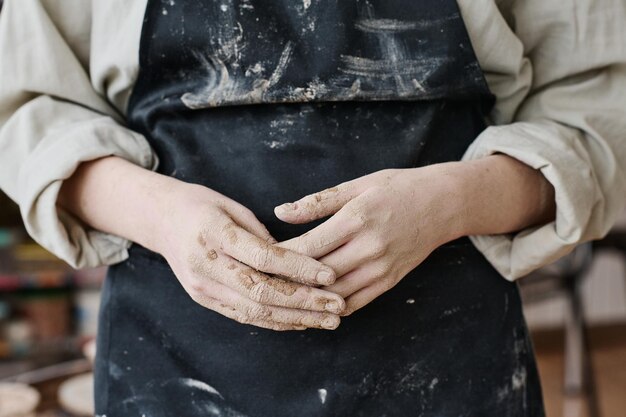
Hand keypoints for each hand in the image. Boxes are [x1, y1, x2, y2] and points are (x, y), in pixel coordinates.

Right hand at [158, 183, 345, 330]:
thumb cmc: (202, 206)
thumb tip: (298, 262)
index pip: (263, 258)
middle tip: (338, 305)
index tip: (330, 275)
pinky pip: (244, 316)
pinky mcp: (204, 300)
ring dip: (296, 318)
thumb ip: (261, 235)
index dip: (299, 269)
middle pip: (261, 292)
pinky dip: (276, 321)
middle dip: (304, 302)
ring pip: (255, 310)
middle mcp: (205, 265)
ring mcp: (202, 287)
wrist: (160, 221)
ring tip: (329, 320)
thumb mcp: (232, 207)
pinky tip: (301, 322)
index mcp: (214, 233)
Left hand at [274, 167, 461, 315]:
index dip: (280, 256)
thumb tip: (280, 212)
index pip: (308, 246)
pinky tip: (311, 305)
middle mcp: (369, 248)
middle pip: (318, 275)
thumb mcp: (357, 185)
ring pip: (334, 295)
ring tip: (281, 296)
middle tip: (261, 281)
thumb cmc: (397, 189)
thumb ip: (316, 202)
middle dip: (287, 280)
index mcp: (357, 219)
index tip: (259, 258)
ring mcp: (381, 268)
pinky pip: (355, 304)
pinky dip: (330, 308)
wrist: (442, 205)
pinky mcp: (389, 282)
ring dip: (306, 298)